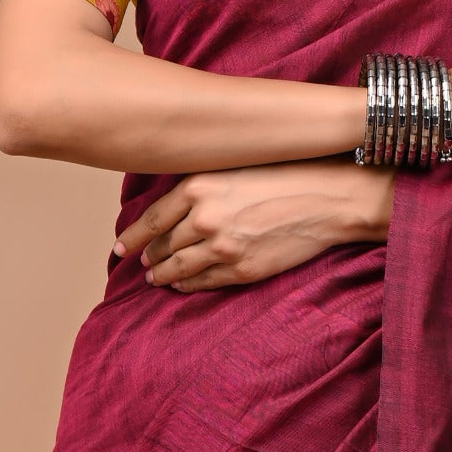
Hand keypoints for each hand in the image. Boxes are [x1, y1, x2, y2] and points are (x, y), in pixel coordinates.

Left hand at [112, 157, 393, 291]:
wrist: (329, 199)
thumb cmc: (289, 174)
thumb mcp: (237, 167)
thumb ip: (203, 185)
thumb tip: (176, 204)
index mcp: (198, 187)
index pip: (152, 218)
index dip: (133, 235)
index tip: (122, 245)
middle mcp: (204, 218)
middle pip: (162, 244)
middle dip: (147, 255)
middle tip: (137, 261)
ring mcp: (221, 247)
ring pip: (177, 267)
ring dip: (161, 274)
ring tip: (153, 277)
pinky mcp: (241, 269)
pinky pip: (202, 282)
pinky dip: (186, 285)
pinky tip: (180, 284)